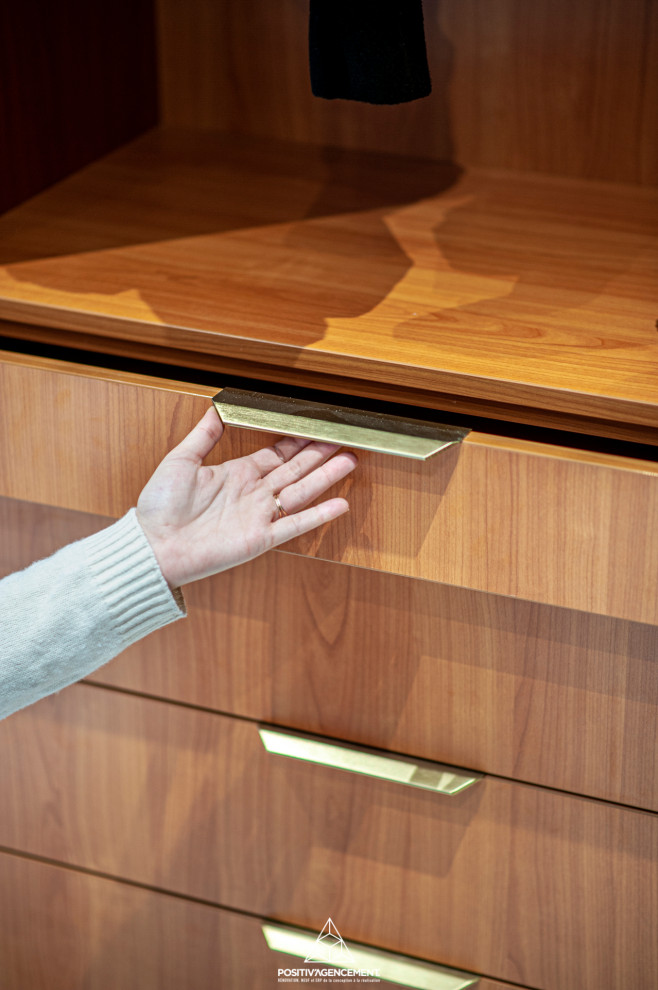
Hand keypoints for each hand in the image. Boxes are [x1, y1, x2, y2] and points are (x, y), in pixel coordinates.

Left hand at [136, 407, 357, 587]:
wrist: (154, 545)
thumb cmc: (160, 506)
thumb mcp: (180, 460)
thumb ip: (203, 435)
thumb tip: (216, 408)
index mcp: (236, 473)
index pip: (276, 453)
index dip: (298, 440)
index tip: (316, 426)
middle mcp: (252, 493)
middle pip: (295, 469)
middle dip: (320, 454)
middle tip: (344, 439)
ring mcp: (259, 515)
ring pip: (301, 491)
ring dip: (326, 477)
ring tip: (350, 461)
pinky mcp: (260, 538)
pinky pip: (295, 525)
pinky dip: (318, 515)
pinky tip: (340, 504)